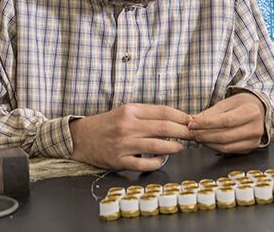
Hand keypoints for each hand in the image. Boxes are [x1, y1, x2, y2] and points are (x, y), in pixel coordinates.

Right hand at [69, 103, 190, 170]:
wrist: (81, 137)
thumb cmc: (107, 124)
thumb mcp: (125, 112)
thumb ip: (147, 115)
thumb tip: (174, 119)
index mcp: (130, 111)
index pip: (163, 111)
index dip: (181, 116)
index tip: (191, 120)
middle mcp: (127, 126)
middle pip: (164, 127)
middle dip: (183, 131)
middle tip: (193, 134)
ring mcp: (123, 144)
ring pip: (157, 146)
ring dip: (173, 147)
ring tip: (180, 147)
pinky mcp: (118, 160)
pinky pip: (144, 163)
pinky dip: (157, 161)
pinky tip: (162, 158)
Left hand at [188, 91, 264, 153]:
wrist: (259, 110)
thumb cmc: (242, 104)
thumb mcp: (227, 102)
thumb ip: (210, 113)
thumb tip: (192, 120)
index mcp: (251, 111)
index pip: (226, 120)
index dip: (207, 124)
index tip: (191, 124)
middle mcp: (256, 128)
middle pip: (225, 136)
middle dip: (204, 135)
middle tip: (190, 132)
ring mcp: (254, 140)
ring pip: (225, 146)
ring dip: (207, 143)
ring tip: (196, 136)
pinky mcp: (250, 149)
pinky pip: (229, 151)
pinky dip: (214, 147)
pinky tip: (206, 141)